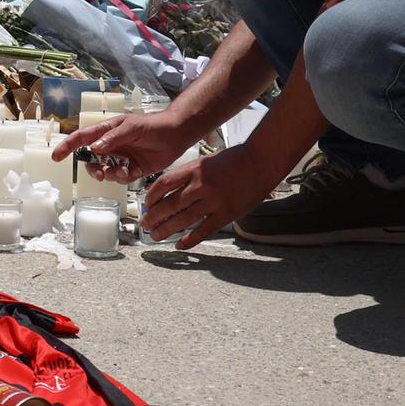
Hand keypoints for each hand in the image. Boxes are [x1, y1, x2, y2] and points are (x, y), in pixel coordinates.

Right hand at [52, 109, 195, 184]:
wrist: (176, 135)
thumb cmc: (152, 125)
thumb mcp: (131, 127)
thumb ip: (112, 138)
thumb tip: (94, 148)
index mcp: (106, 131)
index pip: (82, 138)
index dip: (67, 146)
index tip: (56, 157)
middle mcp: (111, 145)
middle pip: (92, 160)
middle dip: (92, 168)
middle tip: (100, 174)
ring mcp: (121, 157)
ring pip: (105, 170)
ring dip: (109, 173)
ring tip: (122, 171)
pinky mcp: (132, 169)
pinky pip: (120, 177)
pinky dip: (122, 177)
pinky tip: (131, 172)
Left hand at [141, 146, 277, 249]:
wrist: (259, 163)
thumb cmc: (232, 161)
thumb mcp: (204, 161)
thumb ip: (187, 175)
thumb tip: (168, 190)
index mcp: (192, 169)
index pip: (163, 184)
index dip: (150, 196)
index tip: (146, 204)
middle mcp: (200, 185)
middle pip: (169, 204)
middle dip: (153, 217)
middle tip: (145, 224)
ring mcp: (213, 201)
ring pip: (183, 220)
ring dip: (166, 229)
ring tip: (155, 235)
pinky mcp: (226, 214)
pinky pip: (203, 230)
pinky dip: (189, 239)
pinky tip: (180, 244)